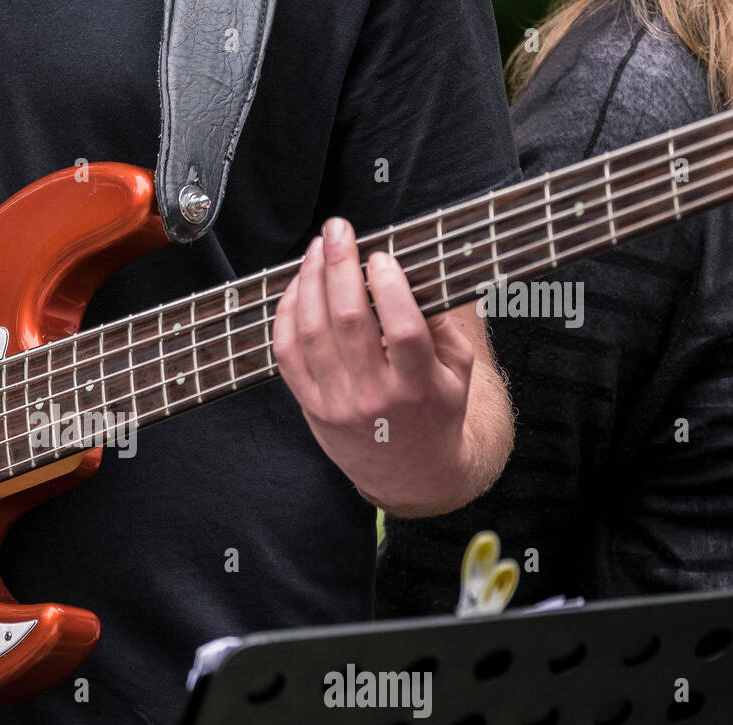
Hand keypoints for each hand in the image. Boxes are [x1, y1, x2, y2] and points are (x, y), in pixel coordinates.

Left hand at [272, 217, 475, 514]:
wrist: (411, 473)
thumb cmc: (437, 411)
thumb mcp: (458, 371)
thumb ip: (443, 323)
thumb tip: (421, 268)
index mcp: (419, 387)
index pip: (401, 330)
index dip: (389, 286)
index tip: (380, 256)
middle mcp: (375, 397)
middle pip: (348, 322)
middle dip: (339, 266)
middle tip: (339, 230)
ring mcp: (337, 404)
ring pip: (312, 333)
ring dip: (309, 283)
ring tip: (316, 250)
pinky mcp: (310, 407)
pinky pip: (287, 355)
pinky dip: (287, 316)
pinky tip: (297, 288)